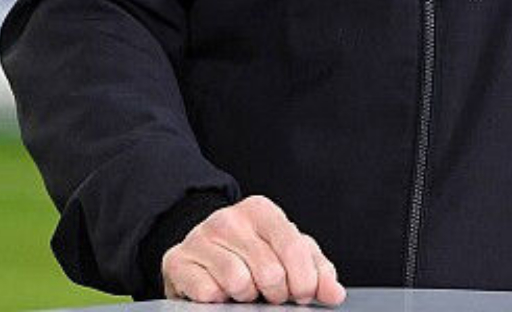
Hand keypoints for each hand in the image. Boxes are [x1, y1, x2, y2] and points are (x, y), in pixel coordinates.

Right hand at [160, 194, 345, 304]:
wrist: (202, 251)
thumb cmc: (252, 253)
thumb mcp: (288, 254)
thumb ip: (316, 270)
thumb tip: (334, 293)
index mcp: (261, 211)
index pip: (294, 247)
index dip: (304, 281)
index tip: (302, 293)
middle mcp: (229, 218)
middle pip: (270, 272)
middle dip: (276, 293)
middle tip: (270, 293)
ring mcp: (200, 237)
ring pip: (238, 282)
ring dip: (246, 297)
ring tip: (244, 290)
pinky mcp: (177, 260)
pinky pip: (208, 292)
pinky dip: (218, 299)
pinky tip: (219, 290)